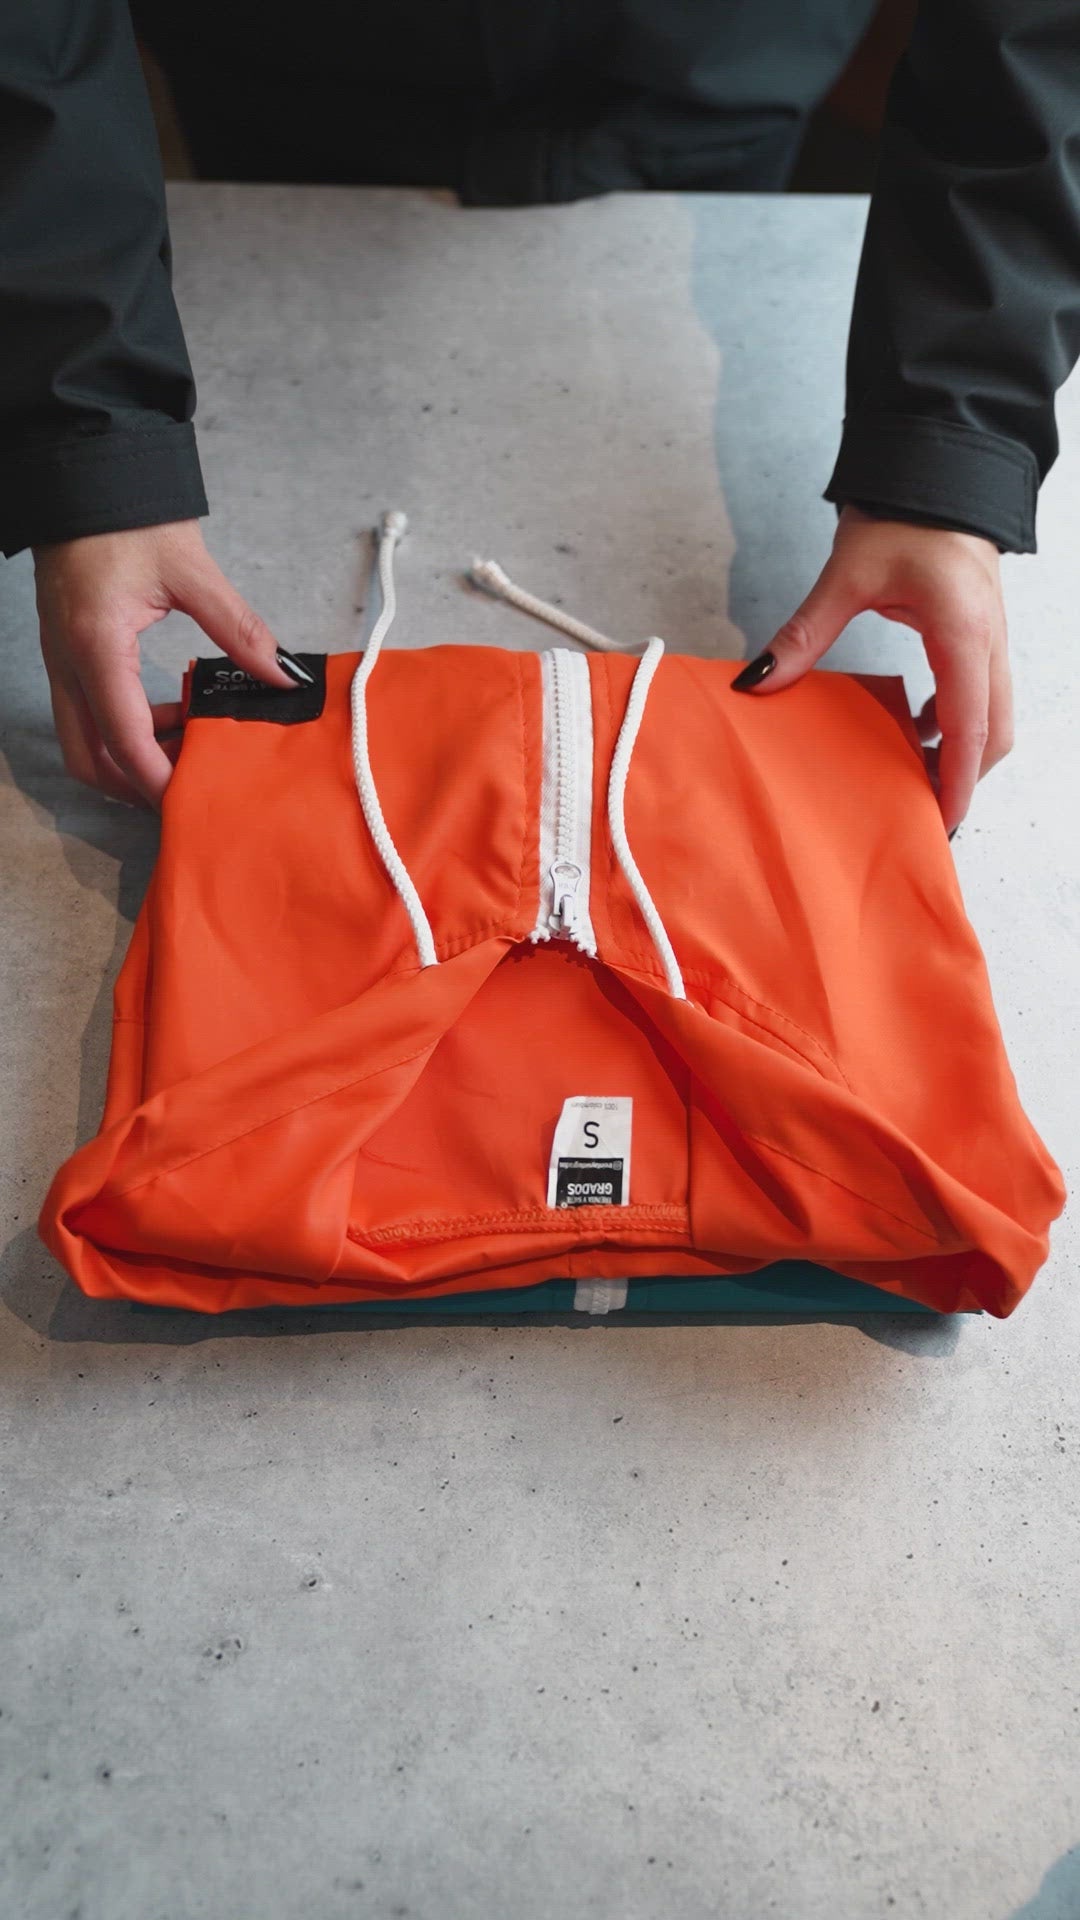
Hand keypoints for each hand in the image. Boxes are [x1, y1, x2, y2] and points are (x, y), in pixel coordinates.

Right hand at [33, 519, 297, 807]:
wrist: (82, 475)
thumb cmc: (128, 515)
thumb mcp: (192, 572)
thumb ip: (239, 630)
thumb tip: (283, 674)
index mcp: (96, 646)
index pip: (123, 740)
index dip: (159, 779)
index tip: (195, 799)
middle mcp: (67, 662)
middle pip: (89, 758)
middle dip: (135, 785)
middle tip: (189, 785)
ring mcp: (60, 660)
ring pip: (82, 741)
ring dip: (129, 759)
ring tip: (185, 748)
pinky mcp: (65, 652)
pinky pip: (85, 713)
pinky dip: (121, 730)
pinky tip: (168, 715)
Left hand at [731, 505, 1012, 833]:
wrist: (938, 465)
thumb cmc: (906, 512)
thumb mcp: (847, 574)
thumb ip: (805, 633)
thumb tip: (759, 682)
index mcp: (963, 634)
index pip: (969, 728)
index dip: (957, 780)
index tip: (941, 820)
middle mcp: (988, 643)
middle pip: (992, 735)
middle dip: (963, 777)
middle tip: (921, 811)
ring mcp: (989, 640)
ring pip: (992, 717)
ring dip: (960, 752)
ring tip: (914, 777)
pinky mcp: (979, 633)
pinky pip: (978, 693)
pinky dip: (954, 721)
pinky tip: (914, 726)